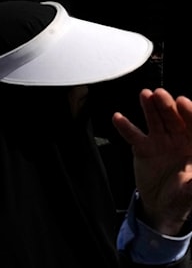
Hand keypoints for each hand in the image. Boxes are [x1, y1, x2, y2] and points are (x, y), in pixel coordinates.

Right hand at [113, 88, 191, 236]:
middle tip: (160, 94)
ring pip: (156, 121)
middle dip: (168, 106)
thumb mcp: (191, 192)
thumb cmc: (182, 197)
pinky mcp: (142, 148)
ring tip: (145, 95)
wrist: (161, 207)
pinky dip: (125, 127)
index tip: (182, 102)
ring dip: (150, 108)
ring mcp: (160, 142)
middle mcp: (179, 140)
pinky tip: (118, 117)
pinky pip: (133, 135)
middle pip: (174, 119)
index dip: (189, 113)